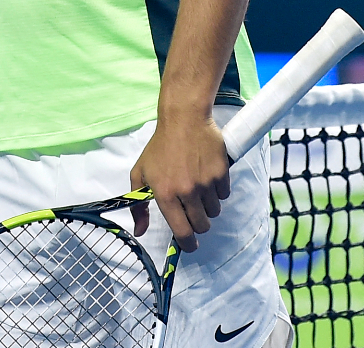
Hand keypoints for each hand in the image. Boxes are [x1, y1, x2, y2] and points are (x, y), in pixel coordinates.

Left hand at [128, 113, 229, 251]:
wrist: (184, 119)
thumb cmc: (159, 147)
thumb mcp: (140, 173)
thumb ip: (139, 205)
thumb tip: (140, 231)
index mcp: (165, 194)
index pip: (182, 231)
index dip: (188, 244)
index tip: (190, 245)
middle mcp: (187, 191)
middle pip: (202, 226)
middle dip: (198, 223)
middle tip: (193, 211)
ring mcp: (206, 183)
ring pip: (214, 211)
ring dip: (207, 206)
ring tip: (198, 188)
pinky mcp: (222, 173)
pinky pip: (224, 195)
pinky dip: (218, 190)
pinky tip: (207, 176)